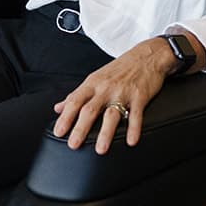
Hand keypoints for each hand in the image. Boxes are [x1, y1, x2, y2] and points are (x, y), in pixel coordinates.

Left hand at [52, 39, 173, 154]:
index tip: (59, 132)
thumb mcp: (95, 79)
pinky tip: (131, 141)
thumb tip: (58, 108)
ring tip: (100, 149)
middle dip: (80, 128)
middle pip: (90, 109)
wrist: (146, 56)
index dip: (65, 117)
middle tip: (73, 144)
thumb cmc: (119, 69)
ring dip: (105, 132)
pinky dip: (134, 128)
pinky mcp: (139, 96)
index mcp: (92, 84)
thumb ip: (77, 94)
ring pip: (112, 114)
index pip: (74, 101)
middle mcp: (105, 88)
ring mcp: (123, 93)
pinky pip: (136, 114)